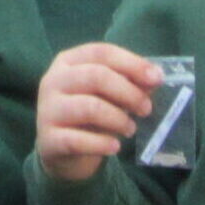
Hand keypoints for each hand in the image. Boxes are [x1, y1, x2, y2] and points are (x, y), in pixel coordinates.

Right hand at [36, 43, 160, 183]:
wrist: (61, 152)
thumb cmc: (89, 114)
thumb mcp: (108, 95)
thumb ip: (129, 83)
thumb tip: (155, 77)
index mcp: (67, 62)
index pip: (101, 52)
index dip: (131, 63)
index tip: (157, 78)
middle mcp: (53, 81)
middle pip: (95, 76)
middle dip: (128, 92)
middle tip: (146, 108)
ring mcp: (48, 110)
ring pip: (89, 107)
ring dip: (118, 119)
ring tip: (131, 129)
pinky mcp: (48, 140)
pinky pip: (78, 140)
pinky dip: (102, 144)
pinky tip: (115, 147)